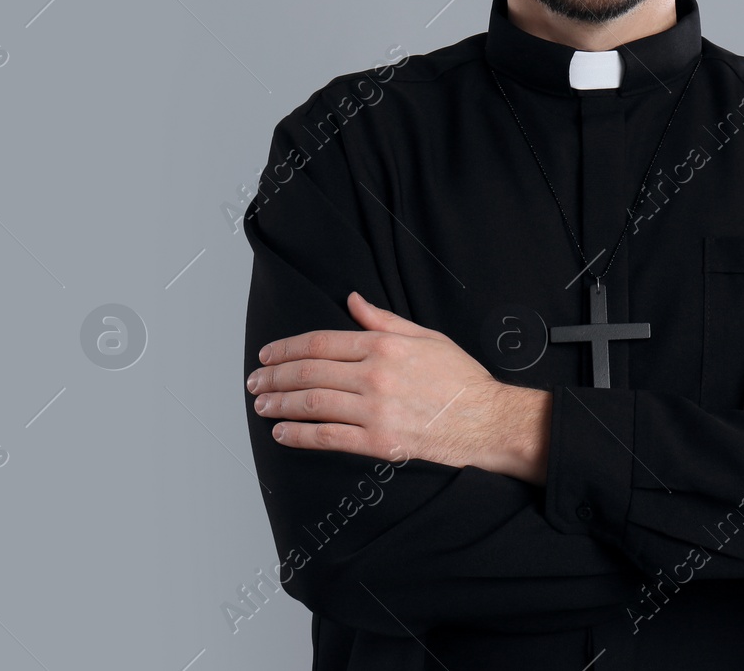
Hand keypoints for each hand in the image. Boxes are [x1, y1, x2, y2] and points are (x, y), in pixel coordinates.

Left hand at [247, 292, 540, 477]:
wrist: (488, 421)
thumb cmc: (460, 379)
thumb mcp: (425, 336)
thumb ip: (383, 320)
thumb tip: (353, 300)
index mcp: (383, 345)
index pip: (320, 343)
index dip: (287, 349)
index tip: (267, 355)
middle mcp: (375, 375)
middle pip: (309, 372)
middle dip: (275, 376)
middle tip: (255, 381)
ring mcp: (376, 410)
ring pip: (313, 404)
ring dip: (280, 403)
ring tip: (261, 404)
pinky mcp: (380, 442)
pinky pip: (329, 437)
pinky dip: (300, 434)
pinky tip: (282, 433)